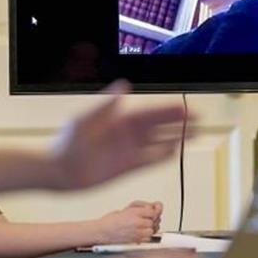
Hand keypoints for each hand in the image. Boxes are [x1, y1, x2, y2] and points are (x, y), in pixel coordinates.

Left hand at [49, 81, 190, 189]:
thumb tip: (125, 86)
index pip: (150, 114)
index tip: (186, 107)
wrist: (57, 170)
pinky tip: (175, 152)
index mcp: (120, 119)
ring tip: (195, 134)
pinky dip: (162, 156)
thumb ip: (105, 105)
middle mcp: (127, 134)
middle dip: (179, 123)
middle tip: (200, 119)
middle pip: (159, 127)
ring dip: (176, 138)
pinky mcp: (126, 167)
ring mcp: (128, 150)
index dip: (168, 111)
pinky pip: (149, 160)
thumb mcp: (85, 120)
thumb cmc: (67, 143)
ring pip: (158, 143)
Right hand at [97, 201, 162, 242]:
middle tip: (146, 218)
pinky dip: (147, 236)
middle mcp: (136, 223)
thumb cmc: (110, 221)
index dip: (152, 211)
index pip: (152, 211)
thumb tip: (151, 207)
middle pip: (154, 220)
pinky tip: (141, 233)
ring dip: (150, 228)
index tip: (150, 211)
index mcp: (133, 213)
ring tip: (144, 226)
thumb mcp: (126, 209)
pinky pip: (148, 238)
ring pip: (152, 230)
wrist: (102, 232)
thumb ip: (139, 208)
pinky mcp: (135, 240)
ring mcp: (137, 233)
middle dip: (152, 219)